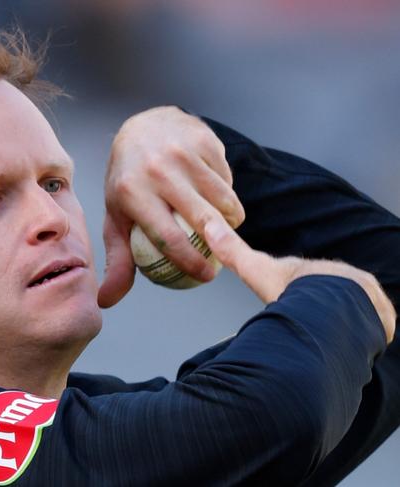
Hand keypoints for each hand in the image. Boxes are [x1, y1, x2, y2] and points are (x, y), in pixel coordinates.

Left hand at [98, 106, 244, 307]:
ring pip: (223, 200)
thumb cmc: (128, 182)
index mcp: (131, 193)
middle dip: (222, 246)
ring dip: (230, 219)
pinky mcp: (204, 139)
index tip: (205, 276)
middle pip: (203, 220)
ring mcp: (181, 152)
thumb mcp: (117, 217)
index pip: (168, 238)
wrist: (142, 127)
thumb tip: (107, 301)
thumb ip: (117, 260)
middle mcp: (156, 170)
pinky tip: (216, 195)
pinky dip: (228, 193)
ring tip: (220, 226)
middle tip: (225, 257)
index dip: (191, 263)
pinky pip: (228, 179)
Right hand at [204, 216, 395, 343]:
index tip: (295, 305)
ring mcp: (368, 300)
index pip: (310, 281)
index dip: (302, 294)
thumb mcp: (255, 269)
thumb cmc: (292, 288)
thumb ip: (232, 252)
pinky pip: (376, 330)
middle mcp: (347, 280)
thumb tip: (209, 227)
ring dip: (345, 326)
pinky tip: (348, 347)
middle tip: (310, 325)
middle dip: (325, 309)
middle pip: (335, 297)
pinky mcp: (382, 320)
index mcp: (320, 272)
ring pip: (356, 314)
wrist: (329, 306)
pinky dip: (364, 337)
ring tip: (328, 341)